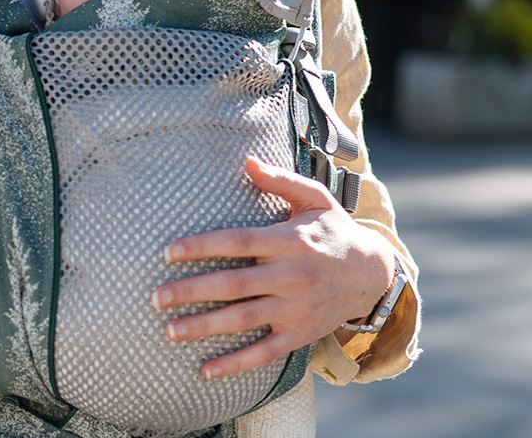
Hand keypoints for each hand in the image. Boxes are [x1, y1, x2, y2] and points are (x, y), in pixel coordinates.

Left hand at [150, 157, 394, 378]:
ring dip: (205, 327)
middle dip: (192, 291)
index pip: (238, 242)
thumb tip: (247, 161)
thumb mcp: (316, 199)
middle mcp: (291, 276)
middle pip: (234, 285)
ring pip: (244, 320)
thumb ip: (281, 181)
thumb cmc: (334, 230)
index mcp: (289, 241)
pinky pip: (265, 352)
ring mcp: (296, 308)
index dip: (203, 247)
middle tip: (157, 298)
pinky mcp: (301, 333)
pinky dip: (236, 364)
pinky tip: (205, 370)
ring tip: (170, 331)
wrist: (374, 273)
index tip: (169, 252)